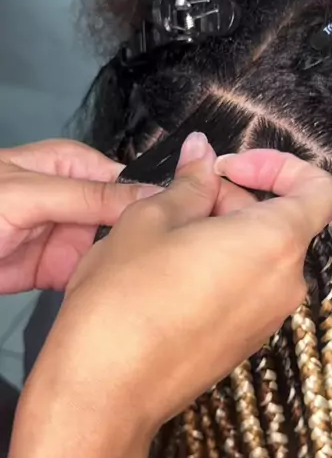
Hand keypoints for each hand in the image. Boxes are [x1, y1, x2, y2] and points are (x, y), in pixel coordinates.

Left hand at [0, 139, 158, 292]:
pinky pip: (93, 278)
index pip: (128, 181)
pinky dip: (102, 286)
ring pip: (114, 251)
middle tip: (164, 255)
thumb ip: (89, 195)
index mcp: (73, 167)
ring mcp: (68, 236)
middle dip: (144, 238)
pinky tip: (114, 290)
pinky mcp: (58, 269)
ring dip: (125, 265)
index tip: (176, 221)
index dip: (153, 200)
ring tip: (144, 277)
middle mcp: (75, 201)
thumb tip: (146, 193)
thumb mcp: (30, 193)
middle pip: (126, 219)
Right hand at [27, 134, 331, 437]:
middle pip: (283, 222)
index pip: (321, 190)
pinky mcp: (245, 342)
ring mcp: (268, 318)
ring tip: (164, 239)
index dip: (282, 166)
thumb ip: (190, 183)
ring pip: (261, 256)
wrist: (107, 390)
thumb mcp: (151, 219)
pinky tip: (168, 275)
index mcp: (276, 243)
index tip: (231, 166)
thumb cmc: (126, 298)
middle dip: (234, 199)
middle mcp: (287, 284)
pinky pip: (247, 289)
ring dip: (223, 234)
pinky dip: (221, 268)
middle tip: (177, 200)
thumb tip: (203, 154)